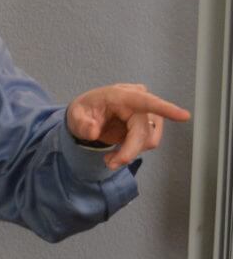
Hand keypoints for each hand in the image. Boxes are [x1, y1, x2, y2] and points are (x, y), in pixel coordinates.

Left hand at [67, 83, 190, 169]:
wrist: (88, 115)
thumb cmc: (84, 111)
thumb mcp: (75, 115)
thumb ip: (81, 123)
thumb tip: (93, 132)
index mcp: (120, 95)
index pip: (145, 101)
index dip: (165, 109)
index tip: (184, 116)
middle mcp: (138, 102)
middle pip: (144, 131)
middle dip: (129, 151)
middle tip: (110, 164)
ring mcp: (146, 113)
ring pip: (148, 140)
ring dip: (130, 153)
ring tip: (109, 158)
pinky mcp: (149, 125)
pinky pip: (147, 144)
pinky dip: (132, 152)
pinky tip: (118, 153)